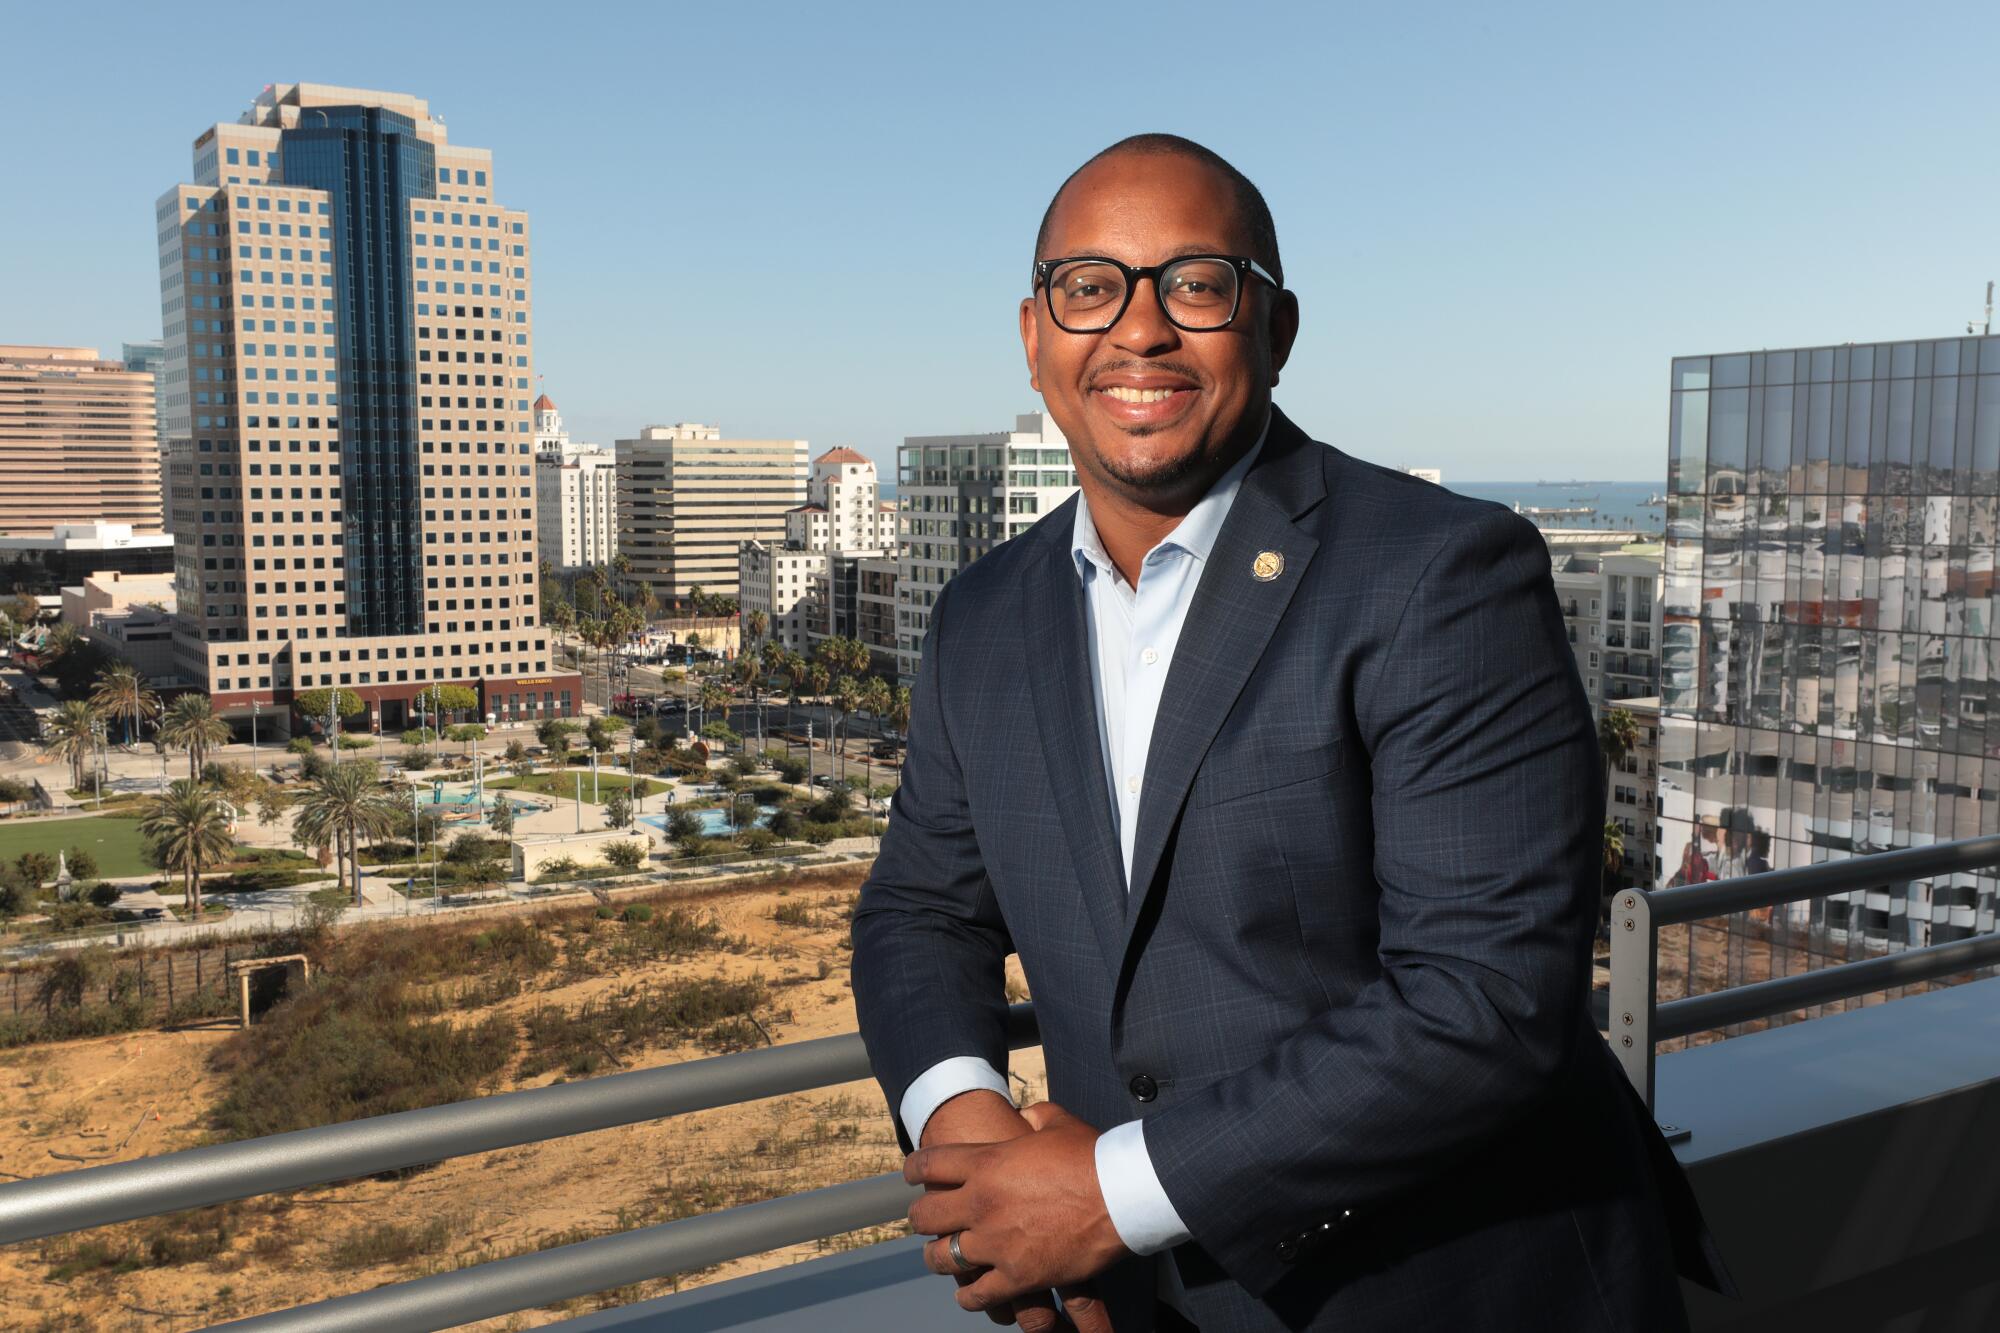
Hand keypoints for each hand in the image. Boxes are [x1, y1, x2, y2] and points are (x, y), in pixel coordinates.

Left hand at [919, 1091, 1079, 1328]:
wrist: (1122, 1193)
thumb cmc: (1093, 1154)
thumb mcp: (1057, 1122)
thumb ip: (1032, 1117)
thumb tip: (1023, 1116)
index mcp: (986, 1162)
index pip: (929, 1165)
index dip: (914, 1169)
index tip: (911, 1174)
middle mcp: (981, 1203)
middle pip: (925, 1216)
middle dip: (920, 1218)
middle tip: (922, 1220)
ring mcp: (997, 1242)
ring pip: (943, 1258)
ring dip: (937, 1258)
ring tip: (938, 1257)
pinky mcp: (1018, 1276)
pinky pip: (978, 1294)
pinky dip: (969, 1295)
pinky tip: (967, 1293)